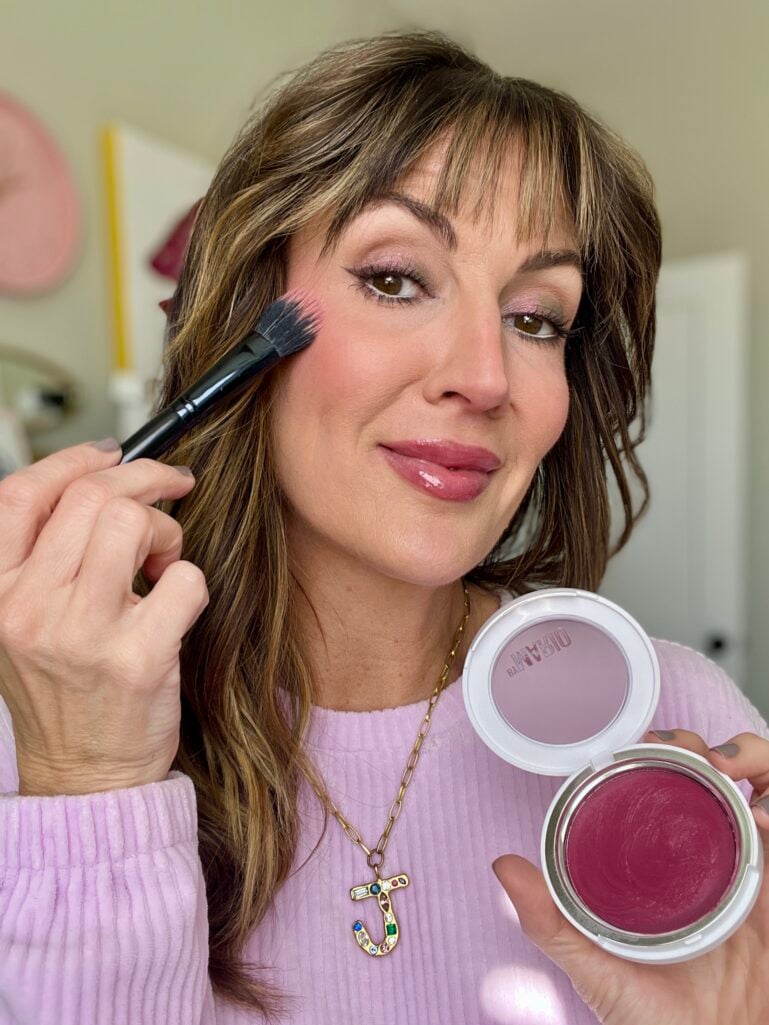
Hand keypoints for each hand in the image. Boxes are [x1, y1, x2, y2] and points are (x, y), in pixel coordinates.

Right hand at [0, 439, 207, 794]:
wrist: (87, 774)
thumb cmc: (67, 688)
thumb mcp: (28, 619)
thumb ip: (48, 554)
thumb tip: (103, 478)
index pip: (22, 494)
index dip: (75, 459)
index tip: (114, 451)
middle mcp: (28, 610)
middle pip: (92, 497)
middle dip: (145, 483)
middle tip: (169, 496)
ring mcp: (80, 636)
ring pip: (134, 523)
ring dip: (165, 531)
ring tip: (161, 562)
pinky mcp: (136, 660)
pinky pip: (184, 578)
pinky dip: (192, 581)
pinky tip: (175, 605)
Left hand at [492, 728, 768, 1024]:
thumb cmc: (656, 1018)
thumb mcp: (597, 966)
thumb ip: (551, 922)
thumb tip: (502, 866)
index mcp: (660, 862)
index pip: (660, 784)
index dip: (656, 752)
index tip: (643, 743)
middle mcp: (704, 854)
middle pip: (711, 771)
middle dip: (704, 745)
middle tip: (695, 754)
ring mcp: (745, 867)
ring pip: (756, 783)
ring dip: (747, 757)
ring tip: (729, 768)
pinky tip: (760, 814)